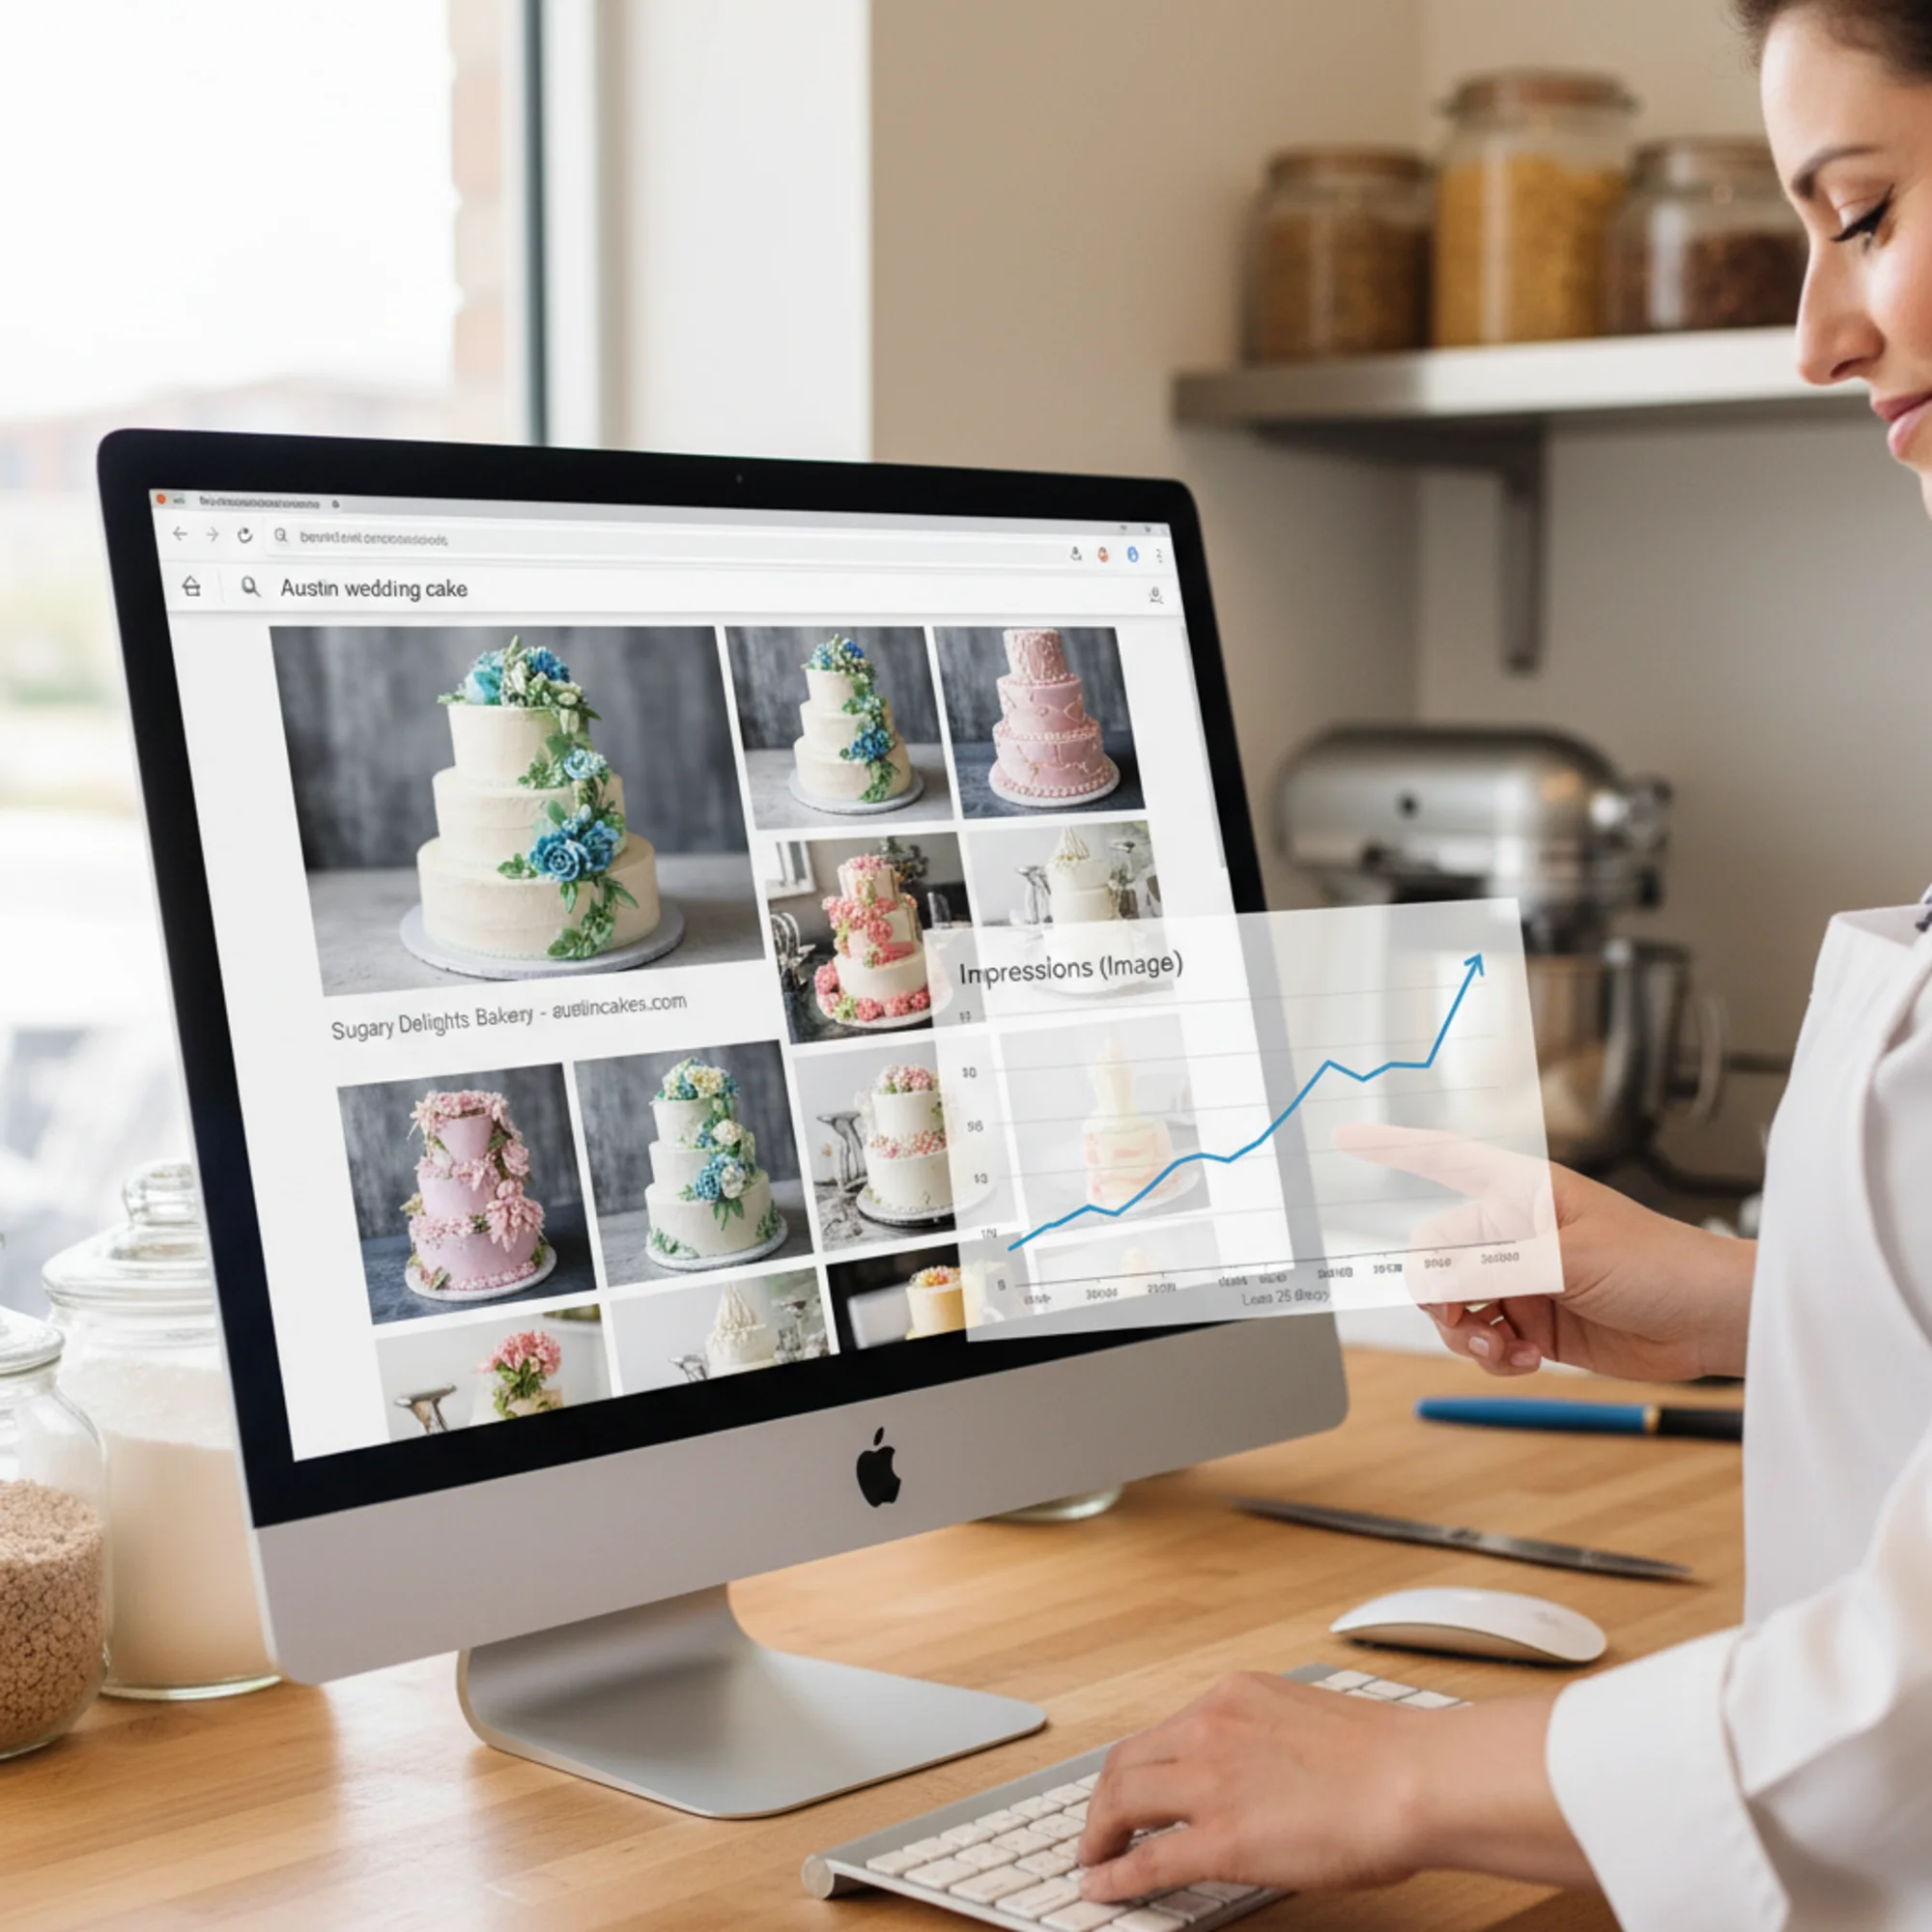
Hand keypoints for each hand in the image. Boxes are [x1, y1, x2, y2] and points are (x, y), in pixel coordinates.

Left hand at [1075, 1672, 1588, 1898]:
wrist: (1415, 1779)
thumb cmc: (1388, 1757)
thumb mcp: (1305, 1720)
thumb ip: (1266, 1737)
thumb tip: (1257, 1772)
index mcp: (1233, 1696)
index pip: (1160, 1732)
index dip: (1133, 1768)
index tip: (1124, 1790)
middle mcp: (1210, 1726)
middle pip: (1124, 1762)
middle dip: (1103, 1801)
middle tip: (1097, 1830)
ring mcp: (1210, 1781)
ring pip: (1121, 1802)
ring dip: (1098, 1834)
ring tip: (1093, 1858)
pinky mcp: (1220, 1838)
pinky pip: (1147, 1860)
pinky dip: (1113, 1874)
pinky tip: (1101, 1887)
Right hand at [1335, 1124, 1753, 1381]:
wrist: (1710, 1322)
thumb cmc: (1658, 1265)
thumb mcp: (1566, 1260)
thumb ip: (1492, 1266)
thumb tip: (1432, 1278)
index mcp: (1520, 1193)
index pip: (1445, 1160)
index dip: (1394, 1147)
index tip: (1349, 1136)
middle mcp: (1514, 1233)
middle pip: (1435, 1257)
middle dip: (1439, 1295)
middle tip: (1463, 1322)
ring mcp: (1523, 1279)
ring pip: (1453, 1305)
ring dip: (1464, 1334)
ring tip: (1500, 1352)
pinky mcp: (1534, 1325)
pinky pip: (1482, 1339)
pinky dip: (1488, 1355)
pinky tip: (1518, 1361)